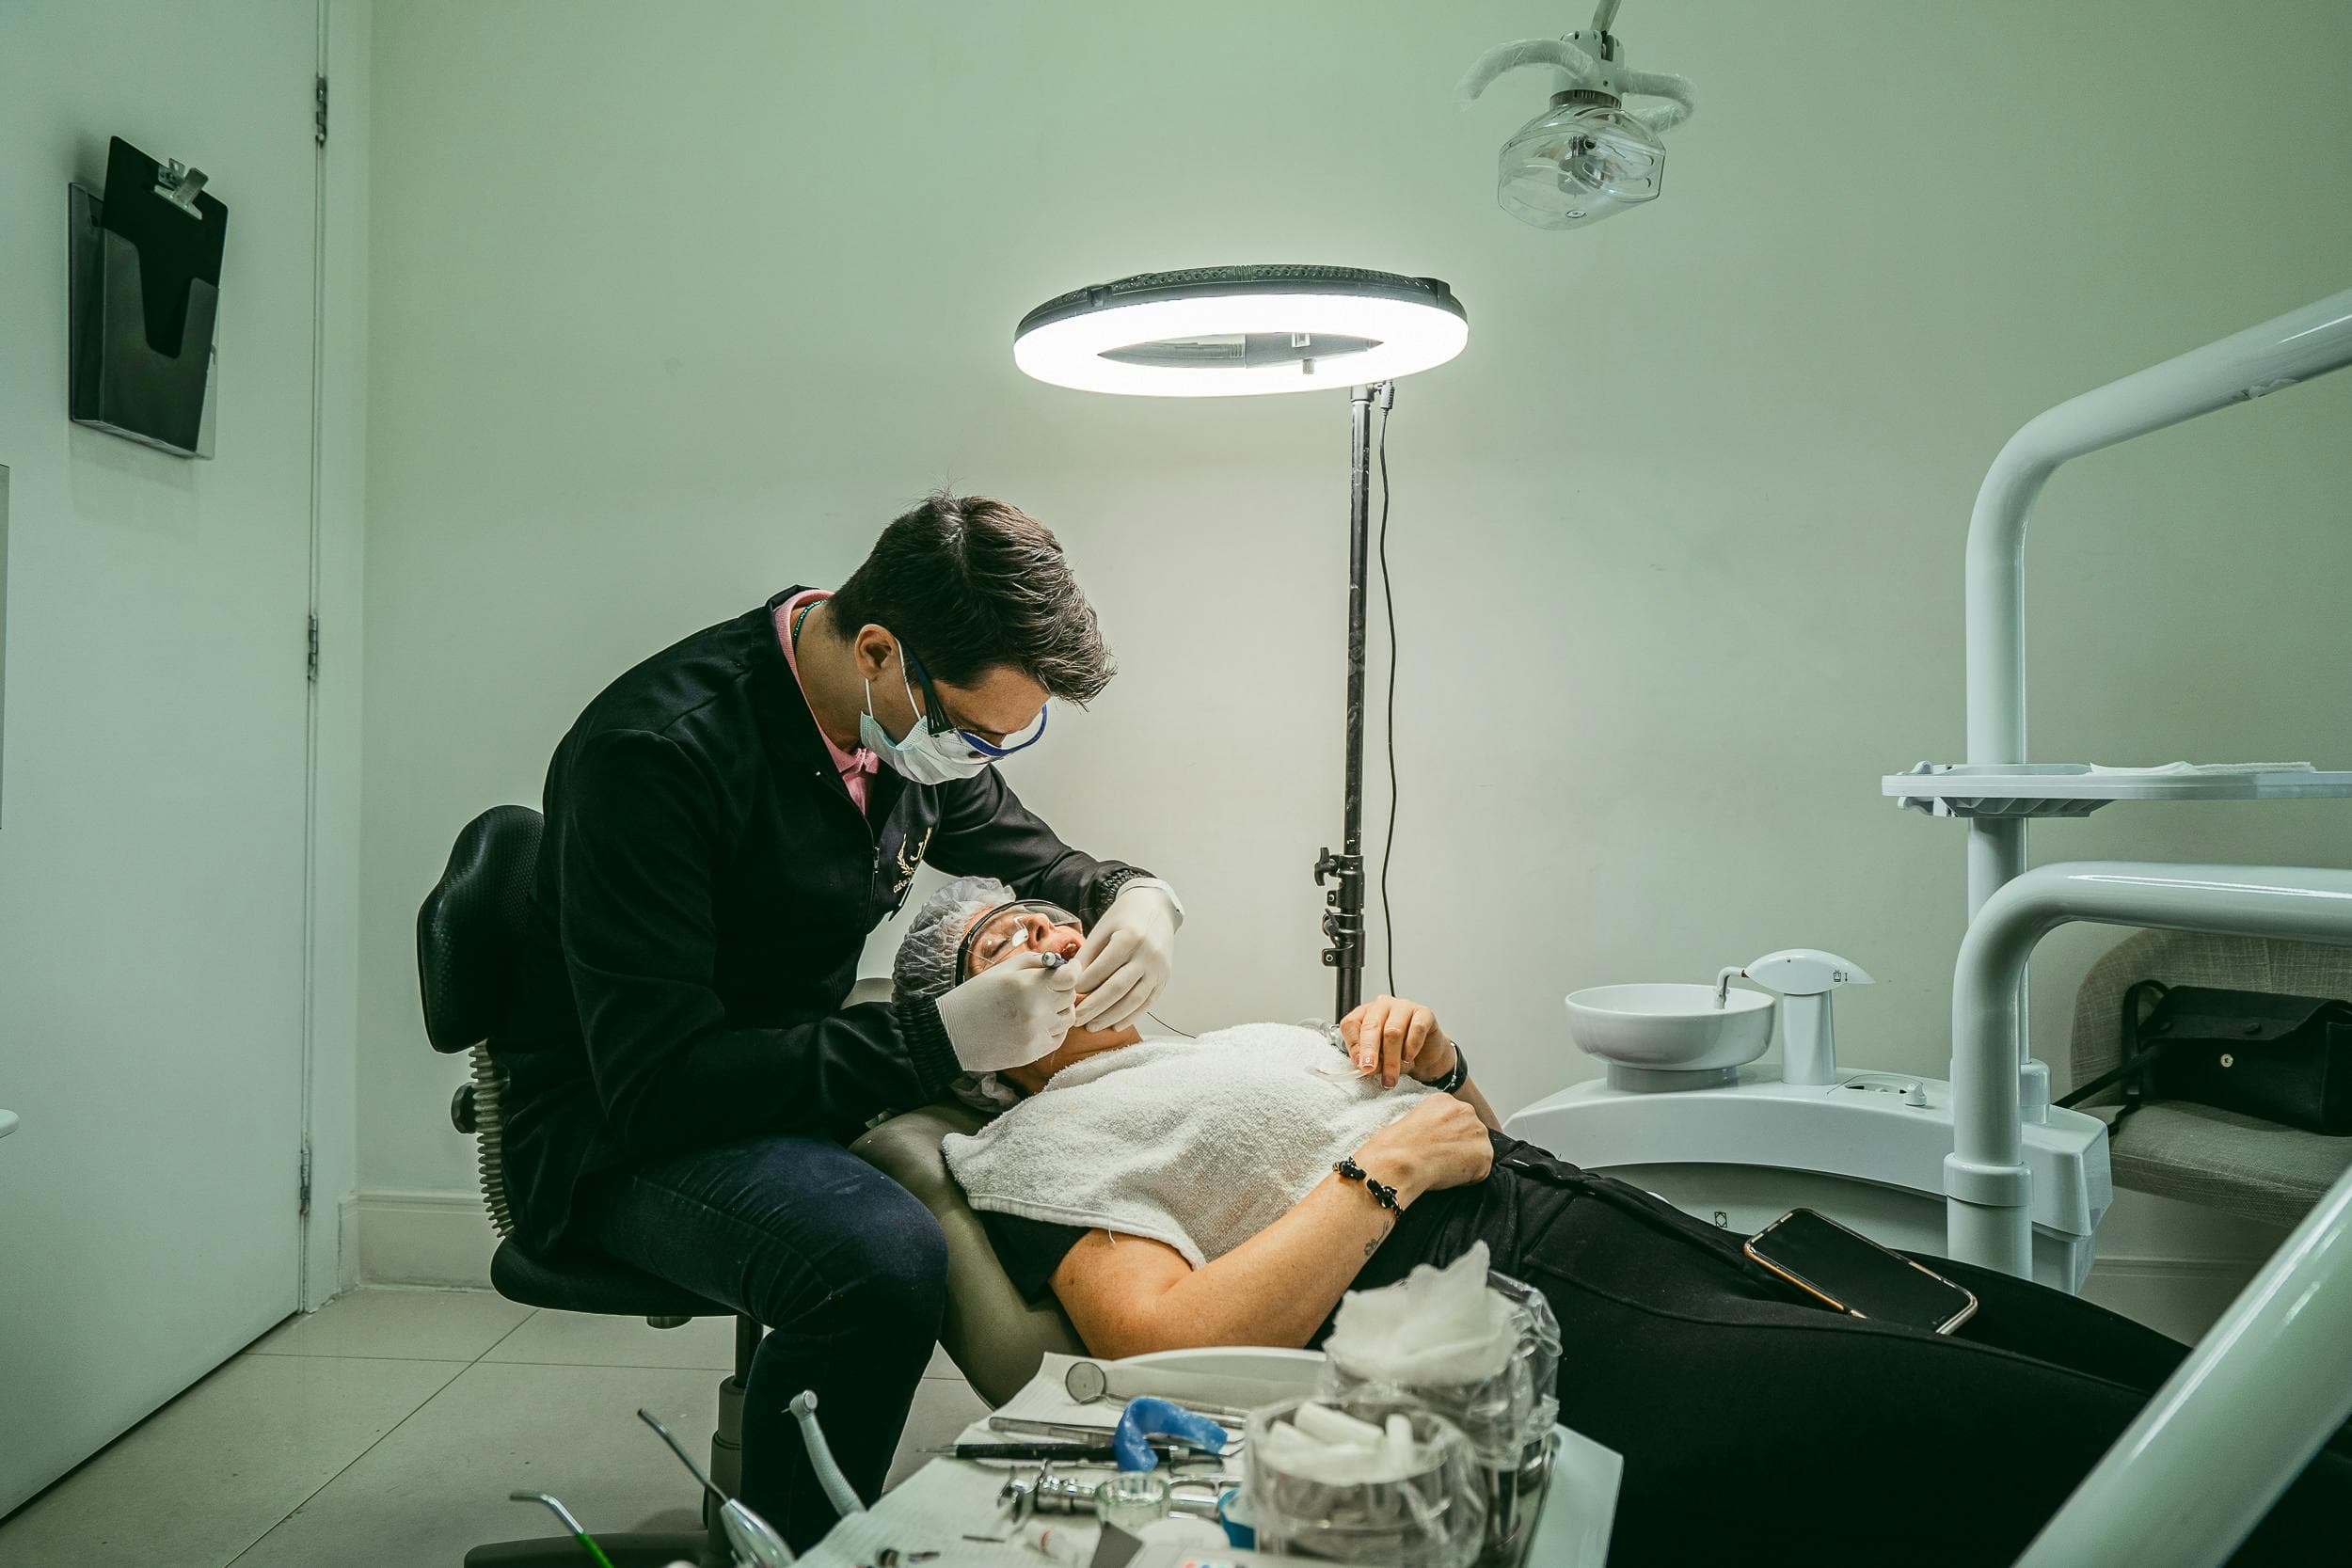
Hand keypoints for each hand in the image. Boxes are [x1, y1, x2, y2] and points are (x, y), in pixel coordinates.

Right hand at [933, 952, 1078, 1071]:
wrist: (952, 1033)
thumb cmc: (976, 996)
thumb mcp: (1002, 969)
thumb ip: (1036, 962)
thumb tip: (1063, 963)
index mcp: (1026, 986)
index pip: (1071, 977)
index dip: (1072, 970)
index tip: (1069, 968)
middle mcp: (1035, 1011)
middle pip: (1070, 996)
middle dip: (1062, 989)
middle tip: (1045, 987)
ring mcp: (1036, 1034)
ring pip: (1067, 1018)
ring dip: (1059, 1010)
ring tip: (1037, 1006)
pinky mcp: (1034, 1052)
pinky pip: (1058, 1036)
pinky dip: (1052, 1028)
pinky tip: (1034, 1022)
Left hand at [1071, 884, 1179, 1029]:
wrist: (1156, 909)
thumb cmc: (1124, 918)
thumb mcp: (1102, 929)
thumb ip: (1088, 955)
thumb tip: (1071, 982)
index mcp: (1129, 938)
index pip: (1102, 969)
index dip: (1084, 985)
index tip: (1069, 996)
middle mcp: (1147, 955)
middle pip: (1117, 988)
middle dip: (1094, 1007)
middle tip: (1076, 1019)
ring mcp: (1159, 969)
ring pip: (1133, 1000)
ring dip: (1111, 1017)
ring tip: (1092, 1026)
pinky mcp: (1164, 979)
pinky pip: (1147, 1003)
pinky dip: (1131, 1017)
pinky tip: (1114, 1025)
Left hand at [1340, 995, 1455, 1088]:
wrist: (1427, 1055)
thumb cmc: (1399, 1053)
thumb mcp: (1380, 1059)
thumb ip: (1372, 1060)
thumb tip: (1367, 1066)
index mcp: (1365, 1014)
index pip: (1351, 1023)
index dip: (1353, 1045)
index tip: (1358, 1064)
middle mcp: (1382, 1006)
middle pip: (1371, 1026)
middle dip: (1369, 1051)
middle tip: (1369, 1069)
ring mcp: (1404, 1006)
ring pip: (1393, 1031)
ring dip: (1391, 1058)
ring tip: (1392, 1076)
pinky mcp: (1424, 1013)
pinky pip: (1416, 1028)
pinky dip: (1411, 1046)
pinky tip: (1408, 1058)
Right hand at [1352, 1096, 1492, 1203]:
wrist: (1401, 1160)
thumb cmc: (1398, 1145)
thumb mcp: (1412, 1122)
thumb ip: (1433, 1125)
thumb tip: (1437, 1139)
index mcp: (1446, 1100)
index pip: (1455, 1119)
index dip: (1445, 1137)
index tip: (1435, 1145)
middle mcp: (1466, 1111)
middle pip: (1470, 1133)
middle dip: (1458, 1147)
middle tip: (1439, 1158)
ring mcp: (1478, 1132)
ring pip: (1477, 1151)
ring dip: (1465, 1162)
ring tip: (1441, 1166)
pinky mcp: (1485, 1154)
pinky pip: (1480, 1171)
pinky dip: (1468, 1178)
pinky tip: (1448, 1174)